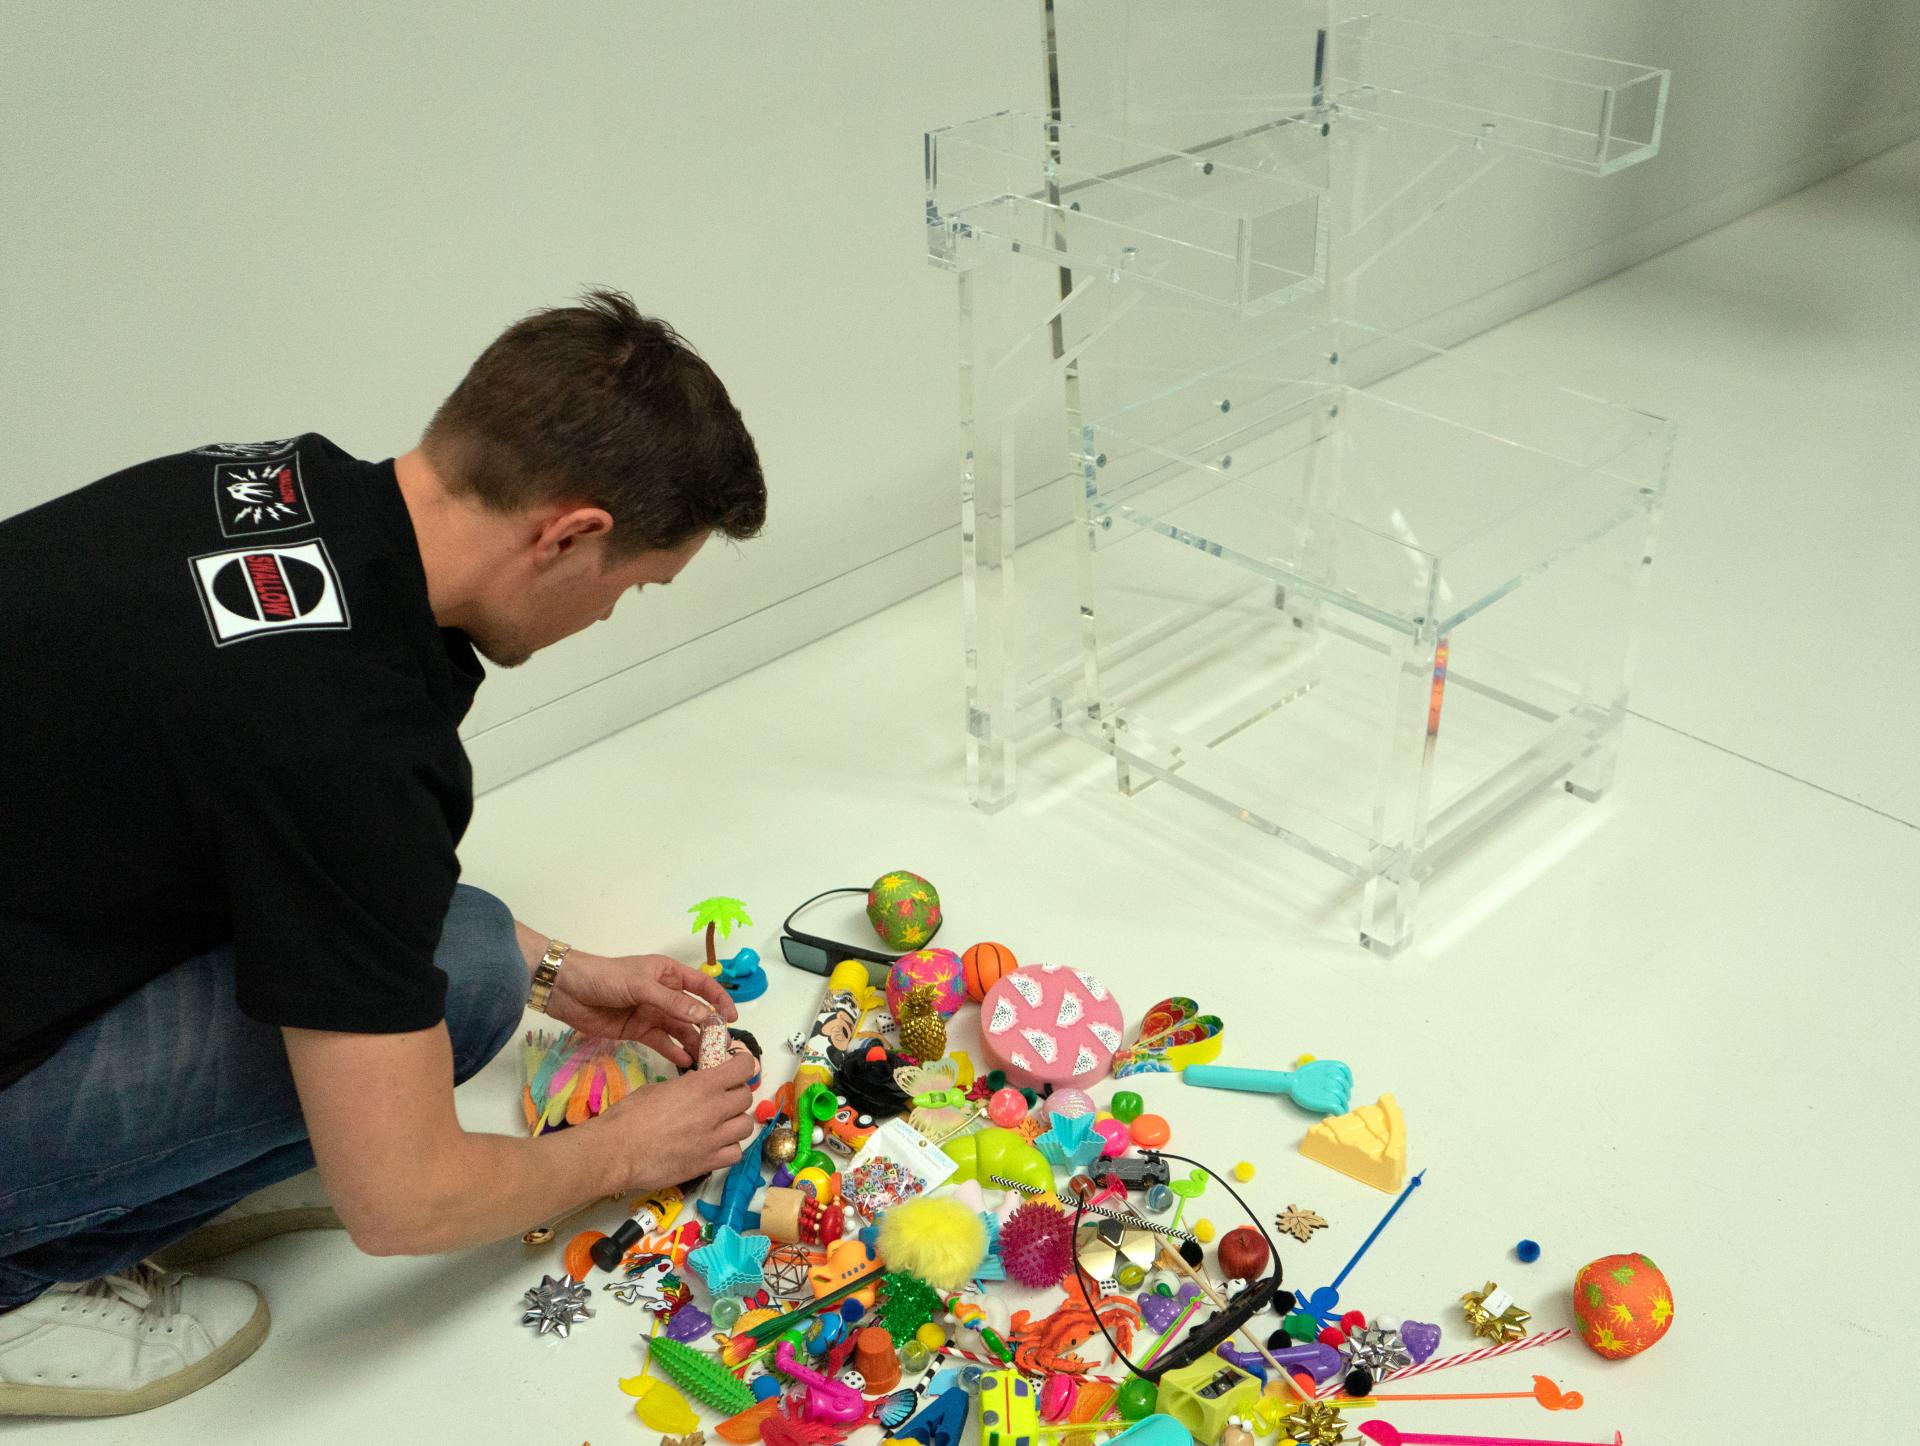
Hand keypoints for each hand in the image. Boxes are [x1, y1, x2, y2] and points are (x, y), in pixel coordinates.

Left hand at [546, 950, 738, 1066]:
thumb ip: (672, 1002)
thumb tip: (703, 1016)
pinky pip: (661, 1042)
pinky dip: (673, 1051)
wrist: (567, 990)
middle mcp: (665, 993)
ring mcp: (651, 1013)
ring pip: (679, 1029)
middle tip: (721, 1048)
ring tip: (706, 1060)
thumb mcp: (641, 985)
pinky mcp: (638, 1030)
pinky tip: (684, 1062)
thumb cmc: (605, 977)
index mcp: (669, 974)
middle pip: (693, 1012)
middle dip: (708, 1028)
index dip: (719, 1000)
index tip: (732, 1019)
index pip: (702, 986)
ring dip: (693, 1043)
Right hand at [593, 1049, 756, 1186]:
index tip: (736, 1069)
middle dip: (735, 1095)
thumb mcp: (660, 1088)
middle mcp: (715, 1109)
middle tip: (721, 1099)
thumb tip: (696, 1088)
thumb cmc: (629, 1115)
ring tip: (720, 1125)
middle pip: (746, 1097)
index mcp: (702, 1085)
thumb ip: (686, 1086)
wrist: (617, 1151)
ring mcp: (714, 1139)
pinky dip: (729, 1149)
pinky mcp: (709, 1163)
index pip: (744, 1068)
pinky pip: (736, 1153)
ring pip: (746, 1126)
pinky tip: (715, 1147)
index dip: (743, 1066)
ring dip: (735, 1123)